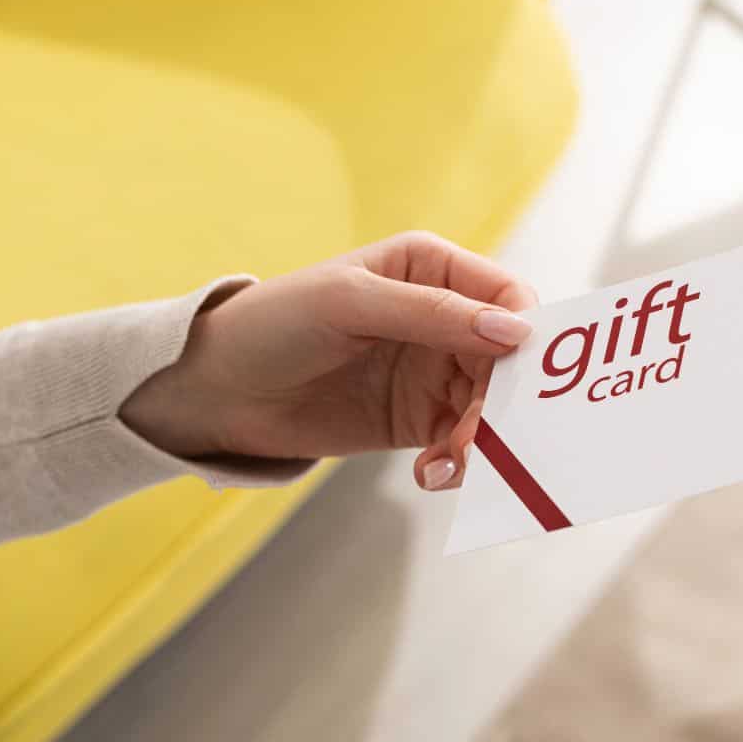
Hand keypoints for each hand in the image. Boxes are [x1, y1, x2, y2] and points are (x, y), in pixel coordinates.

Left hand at [120, 232, 536, 490]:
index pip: (507, 297)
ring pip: (491, 406)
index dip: (527, 334)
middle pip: (508, 359)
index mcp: (431, 267)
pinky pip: (463, 441)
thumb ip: (432, 313)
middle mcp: (443, 316)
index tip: (520, 378)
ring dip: (484, 439)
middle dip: (503, 401)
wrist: (215, 390)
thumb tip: (514, 331)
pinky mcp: (419, 419)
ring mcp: (433, 370)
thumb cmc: (274, 324)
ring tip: (451, 463)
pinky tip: (432, 473)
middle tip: (481, 438)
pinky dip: (460, 461)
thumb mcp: (350, 304)